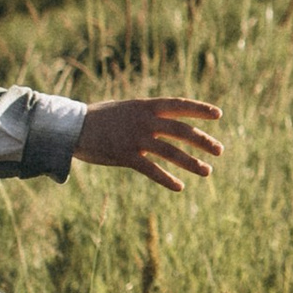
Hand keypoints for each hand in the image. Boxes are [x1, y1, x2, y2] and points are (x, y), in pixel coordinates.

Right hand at [73, 95, 224, 190]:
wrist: (72, 127)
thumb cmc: (100, 118)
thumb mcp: (127, 108)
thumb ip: (147, 113)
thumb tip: (166, 119)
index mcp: (146, 106)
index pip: (179, 105)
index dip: (200, 109)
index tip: (218, 115)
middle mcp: (144, 120)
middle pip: (182, 130)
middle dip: (203, 140)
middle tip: (220, 150)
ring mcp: (136, 138)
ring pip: (171, 152)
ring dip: (191, 162)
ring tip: (207, 171)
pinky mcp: (126, 155)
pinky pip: (152, 170)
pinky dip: (167, 179)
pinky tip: (179, 187)